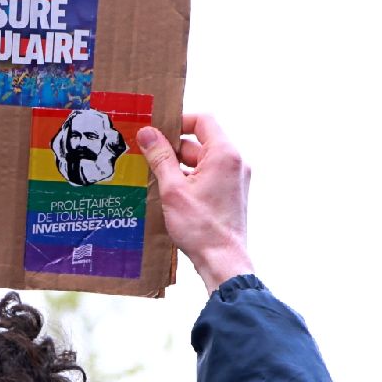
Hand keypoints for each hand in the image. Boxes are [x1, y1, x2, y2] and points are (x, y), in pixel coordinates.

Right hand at [137, 113, 253, 293]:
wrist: (223, 261)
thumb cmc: (201, 227)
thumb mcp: (173, 189)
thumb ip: (160, 157)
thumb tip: (147, 133)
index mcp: (224, 154)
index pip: (202, 120)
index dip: (178, 121)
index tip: (157, 132)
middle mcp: (235, 163)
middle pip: (199, 143)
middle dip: (173, 149)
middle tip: (147, 158)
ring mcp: (235, 179)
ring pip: (201, 162)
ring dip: (178, 168)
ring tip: (155, 180)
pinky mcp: (231, 194)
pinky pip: (207, 177)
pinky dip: (189, 180)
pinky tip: (169, 195)